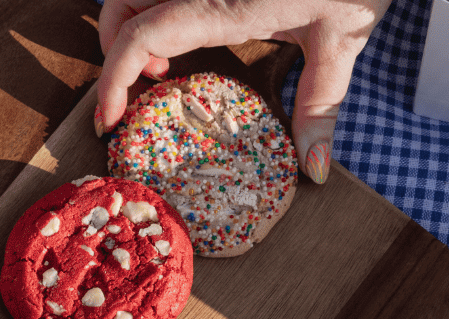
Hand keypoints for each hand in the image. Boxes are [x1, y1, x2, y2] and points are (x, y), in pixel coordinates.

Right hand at [96, 0, 394, 182]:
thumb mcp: (340, 43)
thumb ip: (320, 108)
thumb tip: (315, 171)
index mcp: (221, 4)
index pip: (139, 37)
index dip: (112, 79)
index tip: (109, 119)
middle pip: (121, 8)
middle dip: (115, 49)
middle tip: (149, 86)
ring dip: (133, 25)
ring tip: (165, 62)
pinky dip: (154, 8)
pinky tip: (187, 31)